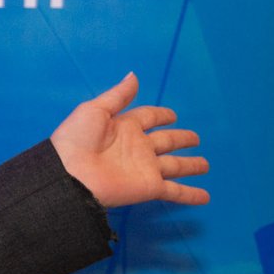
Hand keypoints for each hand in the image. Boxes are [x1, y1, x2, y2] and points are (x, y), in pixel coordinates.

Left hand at [49, 72, 209, 209]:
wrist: (69, 174)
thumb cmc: (77, 140)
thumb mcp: (94, 110)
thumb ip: (118, 96)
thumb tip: (134, 75)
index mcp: (124, 127)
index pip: (148, 118)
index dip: (160, 115)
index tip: (172, 115)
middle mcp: (138, 147)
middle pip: (166, 141)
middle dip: (180, 139)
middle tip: (195, 138)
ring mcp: (145, 168)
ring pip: (175, 166)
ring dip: (190, 165)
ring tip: (205, 165)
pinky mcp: (150, 187)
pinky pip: (175, 191)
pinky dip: (191, 195)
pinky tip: (205, 197)